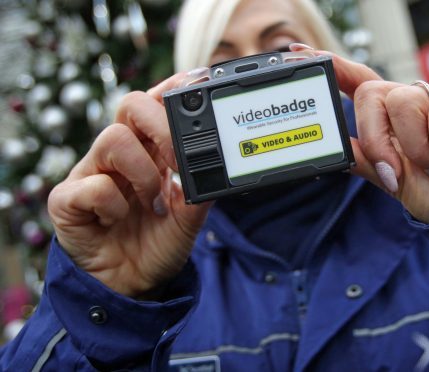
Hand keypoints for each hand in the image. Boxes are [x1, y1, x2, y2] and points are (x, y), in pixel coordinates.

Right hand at [48, 71, 210, 297]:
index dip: (172, 90)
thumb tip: (214, 167)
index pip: (156, 108)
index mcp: (150, 153)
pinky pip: (91, 184)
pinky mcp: (69, 199)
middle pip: (131, 105)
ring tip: (150, 203)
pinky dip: (112, 204)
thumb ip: (200, 193)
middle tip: (176, 158)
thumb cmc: (157, 244)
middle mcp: (121, 156)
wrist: (132, 284)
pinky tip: (118, 220)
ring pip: (113, 138)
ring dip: (142, 173)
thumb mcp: (189, 220)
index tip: (195, 84)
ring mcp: (93, 173)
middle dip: (159, 125)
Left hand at [291, 45, 428, 222]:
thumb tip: (334, 146)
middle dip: (377, 140)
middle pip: (373, 94)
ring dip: (416, 149)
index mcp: (393, 116)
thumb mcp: (392, 180)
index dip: (332, 67)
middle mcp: (416, 101)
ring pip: (405, 102)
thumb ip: (365, 159)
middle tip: (396, 171)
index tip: (298, 54)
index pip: (359, 82)